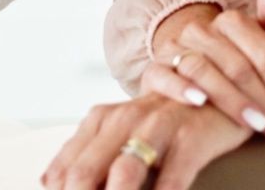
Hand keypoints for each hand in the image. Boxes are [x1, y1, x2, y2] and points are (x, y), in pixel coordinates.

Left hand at [43, 93, 248, 189]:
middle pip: (83, 175)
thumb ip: (86, 154)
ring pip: (123, 176)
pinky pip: (170, 183)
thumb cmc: (164, 119)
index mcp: (101, 120)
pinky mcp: (189, 139)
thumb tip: (49, 182)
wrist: (215, 85)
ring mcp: (156, 127)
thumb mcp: (121, 129)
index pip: (64, 171)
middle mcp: (123, 121)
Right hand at [145, 0, 264, 136]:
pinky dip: (180, 88)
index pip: (263, 52)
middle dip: (261, 100)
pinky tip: (199, 102)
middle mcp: (201, 31)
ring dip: (231, 101)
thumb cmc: (234, 59)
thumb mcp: (259, 38)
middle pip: (236, 65)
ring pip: (203, 70)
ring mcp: (175, 48)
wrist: (187, 66)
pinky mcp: (154, 70)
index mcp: (231, 21)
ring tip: (254, 125)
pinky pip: (163, 75)